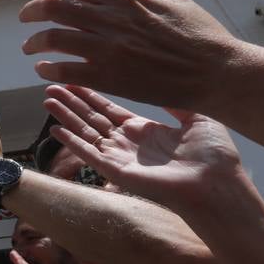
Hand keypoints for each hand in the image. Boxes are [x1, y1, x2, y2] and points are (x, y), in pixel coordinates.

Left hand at [20, 0, 240, 113]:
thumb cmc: (201, 35)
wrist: (218, 72)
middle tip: (26, 19)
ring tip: (29, 48)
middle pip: (55, 7)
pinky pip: (66, 71)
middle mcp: (113, 20)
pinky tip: (44, 70)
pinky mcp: (110, 77)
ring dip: (34, 42)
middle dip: (33, 11)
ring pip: (54, 38)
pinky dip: (48, 69)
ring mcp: (109, 49)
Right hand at [43, 84, 242, 207]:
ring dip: (65, 116)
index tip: (75, 79)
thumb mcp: (197, 117)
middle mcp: (128, 143)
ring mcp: (120, 157)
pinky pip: (88, 154)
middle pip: (92, 119)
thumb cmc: (214, 155)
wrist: (215, 183)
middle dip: (72, 102)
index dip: (91, 95)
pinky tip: (55, 128)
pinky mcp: (115, 171)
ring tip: (47, 99)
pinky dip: (71, 141)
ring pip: (85, 132)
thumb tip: (164, 80)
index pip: (110, 110)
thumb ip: (176, 100)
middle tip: (51, 85)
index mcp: (146, 131)